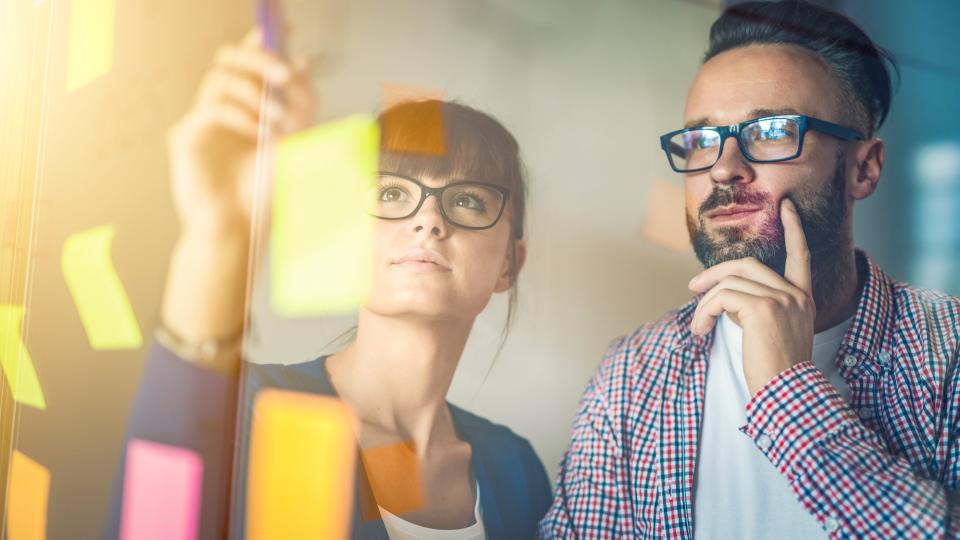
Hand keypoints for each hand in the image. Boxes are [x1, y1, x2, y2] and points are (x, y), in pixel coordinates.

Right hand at [167, 28, 316, 238]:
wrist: (242, 230)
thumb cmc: (265, 193)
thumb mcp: (294, 142)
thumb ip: (299, 104)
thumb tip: (301, 61)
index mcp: (246, 107)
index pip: (250, 61)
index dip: (265, 40)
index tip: (285, 27)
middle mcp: (221, 108)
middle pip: (229, 59)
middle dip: (260, 61)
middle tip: (285, 77)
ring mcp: (200, 121)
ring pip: (220, 79)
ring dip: (255, 95)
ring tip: (275, 124)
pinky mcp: (186, 137)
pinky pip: (211, 109)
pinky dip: (240, 116)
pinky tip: (257, 135)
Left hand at [688, 198, 815, 395]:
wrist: (786, 393)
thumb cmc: (775, 371)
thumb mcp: (774, 332)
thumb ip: (759, 307)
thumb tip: (725, 295)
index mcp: (802, 298)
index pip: (800, 256)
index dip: (793, 229)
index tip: (786, 207)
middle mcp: (795, 294)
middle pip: (748, 264)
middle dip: (715, 273)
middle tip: (692, 287)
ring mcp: (781, 298)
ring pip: (729, 282)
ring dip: (704, 303)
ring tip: (698, 326)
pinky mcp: (763, 308)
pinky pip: (721, 296)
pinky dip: (704, 311)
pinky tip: (701, 330)